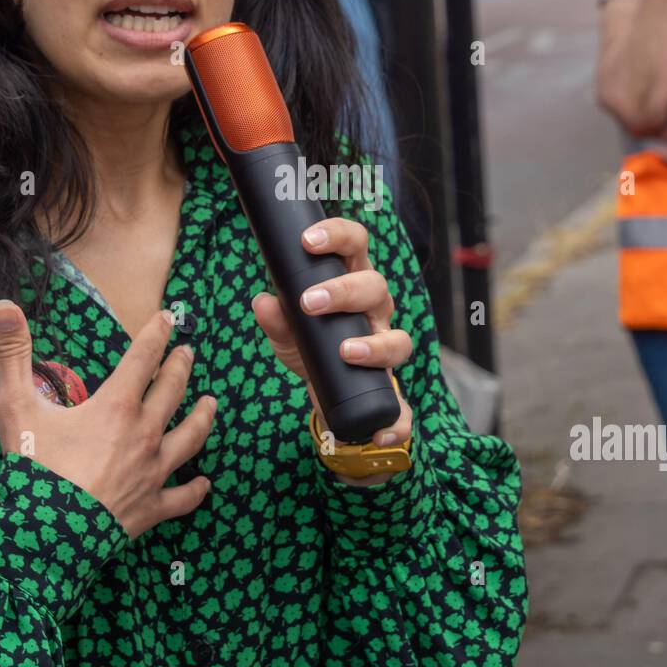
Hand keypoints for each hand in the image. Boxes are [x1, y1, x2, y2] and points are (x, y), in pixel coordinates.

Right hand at [0, 302, 214, 538]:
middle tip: (188, 353)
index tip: (168, 318)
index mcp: (116, 407)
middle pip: (172, 392)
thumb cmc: (32, 471)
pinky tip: (204, 483)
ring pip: (190, 438)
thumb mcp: (15, 406)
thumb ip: (12, 353)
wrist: (45, 540)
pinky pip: (182, 498)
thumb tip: (4, 305)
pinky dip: (195, 489)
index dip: (157, 334)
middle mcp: (143, 434)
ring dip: (203, 418)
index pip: (143, 358)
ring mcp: (152, 473)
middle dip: (181, 367)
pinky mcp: (151, 509)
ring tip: (212, 403)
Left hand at [252, 217, 412, 486]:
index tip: (308, 241)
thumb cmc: (310, 344)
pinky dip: (398, 419)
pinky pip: (404, 405)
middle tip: (310, 302)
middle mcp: (375, 310)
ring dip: (374, 345)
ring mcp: (386, 346)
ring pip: (399, 339)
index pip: (355, 245)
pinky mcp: (390, 389)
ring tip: (345, 352)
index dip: (337, 235)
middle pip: (376, 287)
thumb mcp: (287, 331)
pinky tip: (382, 431)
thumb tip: (263, 301)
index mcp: (352, 282)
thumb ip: (275, 317)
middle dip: (344, 291)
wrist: (324, 389)